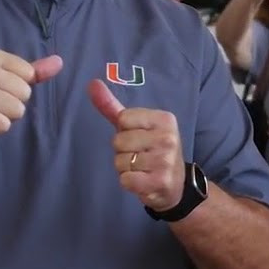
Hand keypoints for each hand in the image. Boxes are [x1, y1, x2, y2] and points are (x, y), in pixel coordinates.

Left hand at [87, 80, 184, 211]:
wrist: (176, 184)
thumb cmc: (152, 150)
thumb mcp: (137, 126)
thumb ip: (113, 106)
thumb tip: (92, 83)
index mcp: (164, 119)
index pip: (123, 118)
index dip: (124, 131)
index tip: (139, 138)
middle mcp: (168, 138)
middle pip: (119, 141)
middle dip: (123, 151)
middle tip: (141, 156)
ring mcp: (165, 160)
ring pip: (120, 162)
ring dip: (125, 169)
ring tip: (142, 169)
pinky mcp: (160, 181)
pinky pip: (125, 180)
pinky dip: (129, 183)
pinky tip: (143, 181)